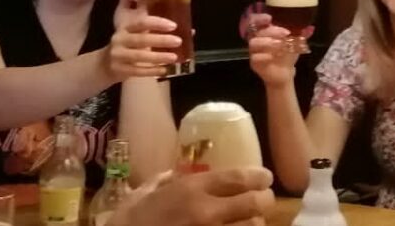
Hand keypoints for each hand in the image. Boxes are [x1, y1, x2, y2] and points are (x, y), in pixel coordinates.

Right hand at [106, 0, 181, 80]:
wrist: (104, 65)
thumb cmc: (127, 46)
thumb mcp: (135, 35)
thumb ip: (156, 32)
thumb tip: (190, 31)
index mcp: (125, 28)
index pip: (141, 22)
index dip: (157, 23)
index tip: (173, 25)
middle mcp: (120, 40)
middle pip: (141, 39)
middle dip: (161, 40)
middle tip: (178, 41)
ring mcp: (118, 56)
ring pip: (140, 56)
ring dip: (158, 57)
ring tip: (174, 57)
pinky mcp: (119, 70)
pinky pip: (138, 71)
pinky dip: (152, 71)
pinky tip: (164, 70)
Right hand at [111, 167, 274, 225]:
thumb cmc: (129, 220)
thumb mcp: (146, 192)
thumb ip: (167, 180)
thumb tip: (180, 173)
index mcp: (191, 190)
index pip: (239, 178)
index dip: (259, 177)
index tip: (265, 178)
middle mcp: (207, 212)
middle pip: (255, 204)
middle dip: (263, 201)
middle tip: (262, 201)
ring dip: (253, 224)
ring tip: (249, 221)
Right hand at [245, 13, 296, 87]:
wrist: (284, 72)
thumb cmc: (287, 53)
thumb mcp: (295, 42)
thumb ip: (301, 34)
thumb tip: (310, 28)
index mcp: (264, 31)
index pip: (255, 20)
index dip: (260, 18)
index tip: (270, 18)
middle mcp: (256, 39)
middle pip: (257, 30)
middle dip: (272, 30)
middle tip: (286, 33)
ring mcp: (253, 51)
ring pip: (254, 42)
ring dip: (268, 42)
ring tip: (281, 44)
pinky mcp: (254, 63)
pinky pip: (255, 57)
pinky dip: (265, 56)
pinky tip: (273, 57)